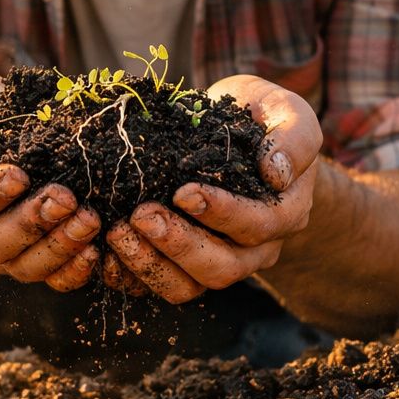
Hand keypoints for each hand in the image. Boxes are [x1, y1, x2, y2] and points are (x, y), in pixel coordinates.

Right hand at [0, 73, 101, 291]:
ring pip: (22, 267)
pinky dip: (72, 271)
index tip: (19, 175)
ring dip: (58, 247)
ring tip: (89, 220)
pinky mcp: (33, 255)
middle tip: (66, 198)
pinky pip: (50, 278)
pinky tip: (94, 250)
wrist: (4, 124)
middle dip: (30, 223)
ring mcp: (0, 249)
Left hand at [103, 73, 320, 302]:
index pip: (256, 225)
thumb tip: (276, 173)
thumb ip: (293, 139)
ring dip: (150, 264)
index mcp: (285, 213)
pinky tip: (105, 250)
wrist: (248, 135)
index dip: (220, 213)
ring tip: (117, 233)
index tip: (182, 191)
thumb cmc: (266, 119)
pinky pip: (161, 284)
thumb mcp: (289, 113)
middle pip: (222, 268)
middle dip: (178, 244)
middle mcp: (257, 248)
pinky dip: (132, 274)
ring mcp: (223, 261)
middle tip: (140, 215)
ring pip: (190, 285)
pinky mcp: (188, 264)